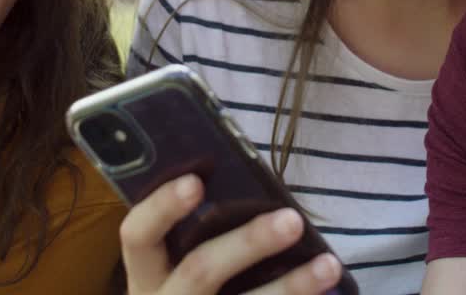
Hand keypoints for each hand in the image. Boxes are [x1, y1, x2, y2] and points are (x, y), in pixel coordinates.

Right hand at [119, 174, 343, 294]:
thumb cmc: (192, 292)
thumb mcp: (177, 272)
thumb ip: (199, 236)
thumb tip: (251, 186)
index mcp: (146, 276)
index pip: (137, 236)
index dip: (162, 207)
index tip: (195, 181)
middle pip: (199, 271)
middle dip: (248, 244)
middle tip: (292, 220)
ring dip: (291, 286)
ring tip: (328, 265)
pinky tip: (326, 291)